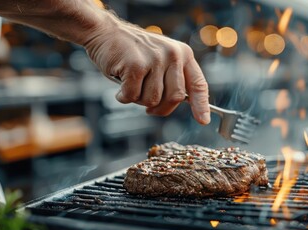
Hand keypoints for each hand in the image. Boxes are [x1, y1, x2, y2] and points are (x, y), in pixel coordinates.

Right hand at [83, 19, 209, 124]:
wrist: (105, 32)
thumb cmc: (132, 51)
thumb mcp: (161, 59)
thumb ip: (172, 78)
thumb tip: (181, 103)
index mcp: (183, 54)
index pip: (198, 84)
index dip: (201, 105)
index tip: (203, 120)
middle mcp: (172, 55)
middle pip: (175, 98)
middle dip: (161, 109)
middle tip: (149, 109)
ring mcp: (155, 59)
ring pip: (152, 99)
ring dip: (139, 100)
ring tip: (131, 85)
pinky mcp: (136, 65)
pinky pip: (133, 96)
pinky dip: (124, 97)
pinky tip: (120, 85)